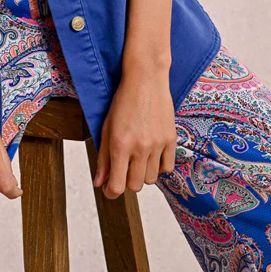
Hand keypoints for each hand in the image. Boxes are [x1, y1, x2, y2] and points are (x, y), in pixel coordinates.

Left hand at [92, 64, 177, 198]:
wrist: (146, 79)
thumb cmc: (123, 101)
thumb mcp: (107, 127)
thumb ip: (103, 157)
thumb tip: (99, 182)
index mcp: (120, 144)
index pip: (117, 185)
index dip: (111, 192)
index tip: (109, 189)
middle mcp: (140, 148)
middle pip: (135, 186)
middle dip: (126, 182)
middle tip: (123, 168)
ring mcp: (157, 145)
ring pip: (151, 180)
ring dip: (142, 174)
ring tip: (137, 158)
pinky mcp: (171, 140)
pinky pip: (167, 168)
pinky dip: (159, 167)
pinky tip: (152, 155)